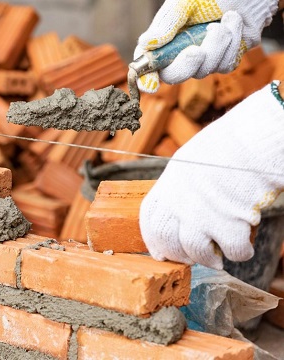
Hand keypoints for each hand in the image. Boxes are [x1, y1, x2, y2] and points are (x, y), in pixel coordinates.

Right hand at [135, 0, 277, 92]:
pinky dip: (233, 43)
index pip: (146, 63)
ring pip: (203, 70)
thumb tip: (145, 44)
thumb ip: (166, 22)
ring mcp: (202, 59)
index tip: (150, 85)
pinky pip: (225, 64)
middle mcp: (178, 52)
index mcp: (162, 37)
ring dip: (217, 43)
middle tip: (197, 51)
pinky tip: (234, 23)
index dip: (145, 78)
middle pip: (173, 75)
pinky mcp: (224, 61)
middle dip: (186, 64)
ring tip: (228, 17)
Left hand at [139, 82, 283, 268]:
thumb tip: (182, 208)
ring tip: (218, 259)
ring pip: (195, 251)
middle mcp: (179, 200)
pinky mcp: (229, 225)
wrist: (252, 143)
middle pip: (167, 239)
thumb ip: (184, 185)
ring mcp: (201, 215)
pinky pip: (232, 252)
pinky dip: (240, 254)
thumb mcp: (193, 162)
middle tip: (192, 259)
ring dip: (208, 259)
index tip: (160, 252)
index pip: (150, 217)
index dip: (153, 239)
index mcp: (169, 182)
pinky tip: (246, 248)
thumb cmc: (229, 148)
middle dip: (179, 255)